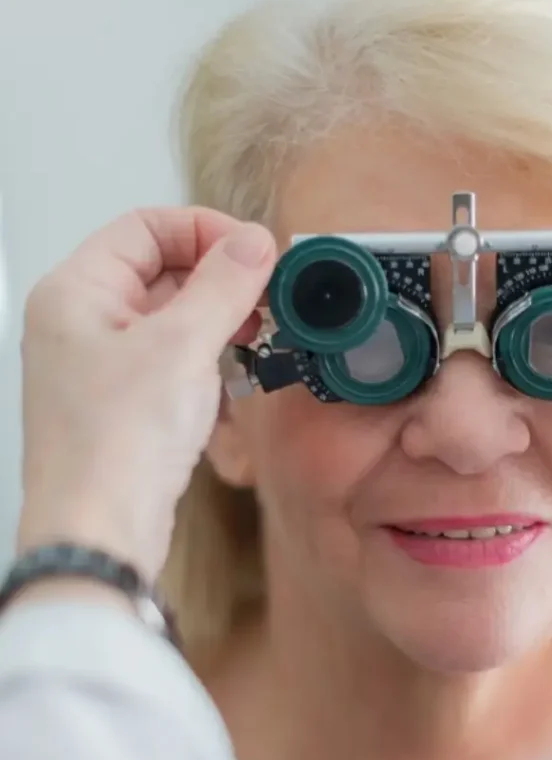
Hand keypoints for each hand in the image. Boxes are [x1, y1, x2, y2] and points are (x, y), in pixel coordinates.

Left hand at [17, 207, 275, 581]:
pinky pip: (174, 360)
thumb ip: (223, 286)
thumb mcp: (181, 347)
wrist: (100, 532)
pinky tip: (235, 376)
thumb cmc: (115, 446)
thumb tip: (253, 242)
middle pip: (160, 270)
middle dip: (219, 279)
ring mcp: (102, 365)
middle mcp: (82, 323)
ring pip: (171, 317)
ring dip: (219, 320)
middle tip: (268, 297)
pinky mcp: (126, 404)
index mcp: (76, 293)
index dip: (204, 231)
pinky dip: (208, 359)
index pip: (144, 227)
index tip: (256, 254)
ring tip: (257, 336)